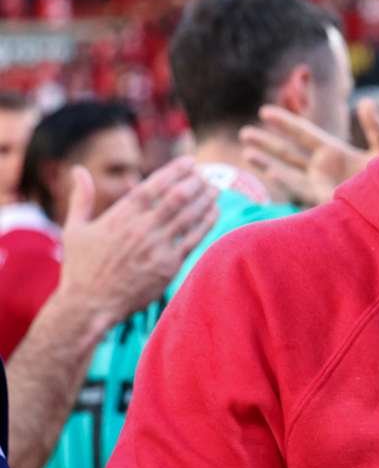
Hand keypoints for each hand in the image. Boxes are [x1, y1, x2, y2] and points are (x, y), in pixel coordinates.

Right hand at [55, 156, 218, 324]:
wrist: (90, 305)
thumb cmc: (80, 267)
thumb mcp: (74, 229)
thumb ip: (80, 198)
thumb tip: (79, 169)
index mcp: (119, 217)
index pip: (152, 187)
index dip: (174, 171)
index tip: (189, 162)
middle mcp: (140, 229)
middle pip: (176, 198)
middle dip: (194, 183)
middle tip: (205, 174)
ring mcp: (157, 248)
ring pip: (188, 216)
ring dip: (204, 200)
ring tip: (215, 189)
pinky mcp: (169, 266)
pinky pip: (194, 239)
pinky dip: (207, 223)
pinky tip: (215, 212)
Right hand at [239, 99, 378, 206]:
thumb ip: (376, 128)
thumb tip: (365, 102)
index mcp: (336, 152)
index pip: (304, 134)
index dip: (285, 123)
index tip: (264, 112)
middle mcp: (324, 169)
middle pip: (290, 152)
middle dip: (268, 142)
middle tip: (244, 133)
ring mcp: (321, 186)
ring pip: (288, 172)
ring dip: (267, 162)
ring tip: (246, 153)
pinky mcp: (323, 203)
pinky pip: (301, 192)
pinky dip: (286, 182)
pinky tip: (270, 173)